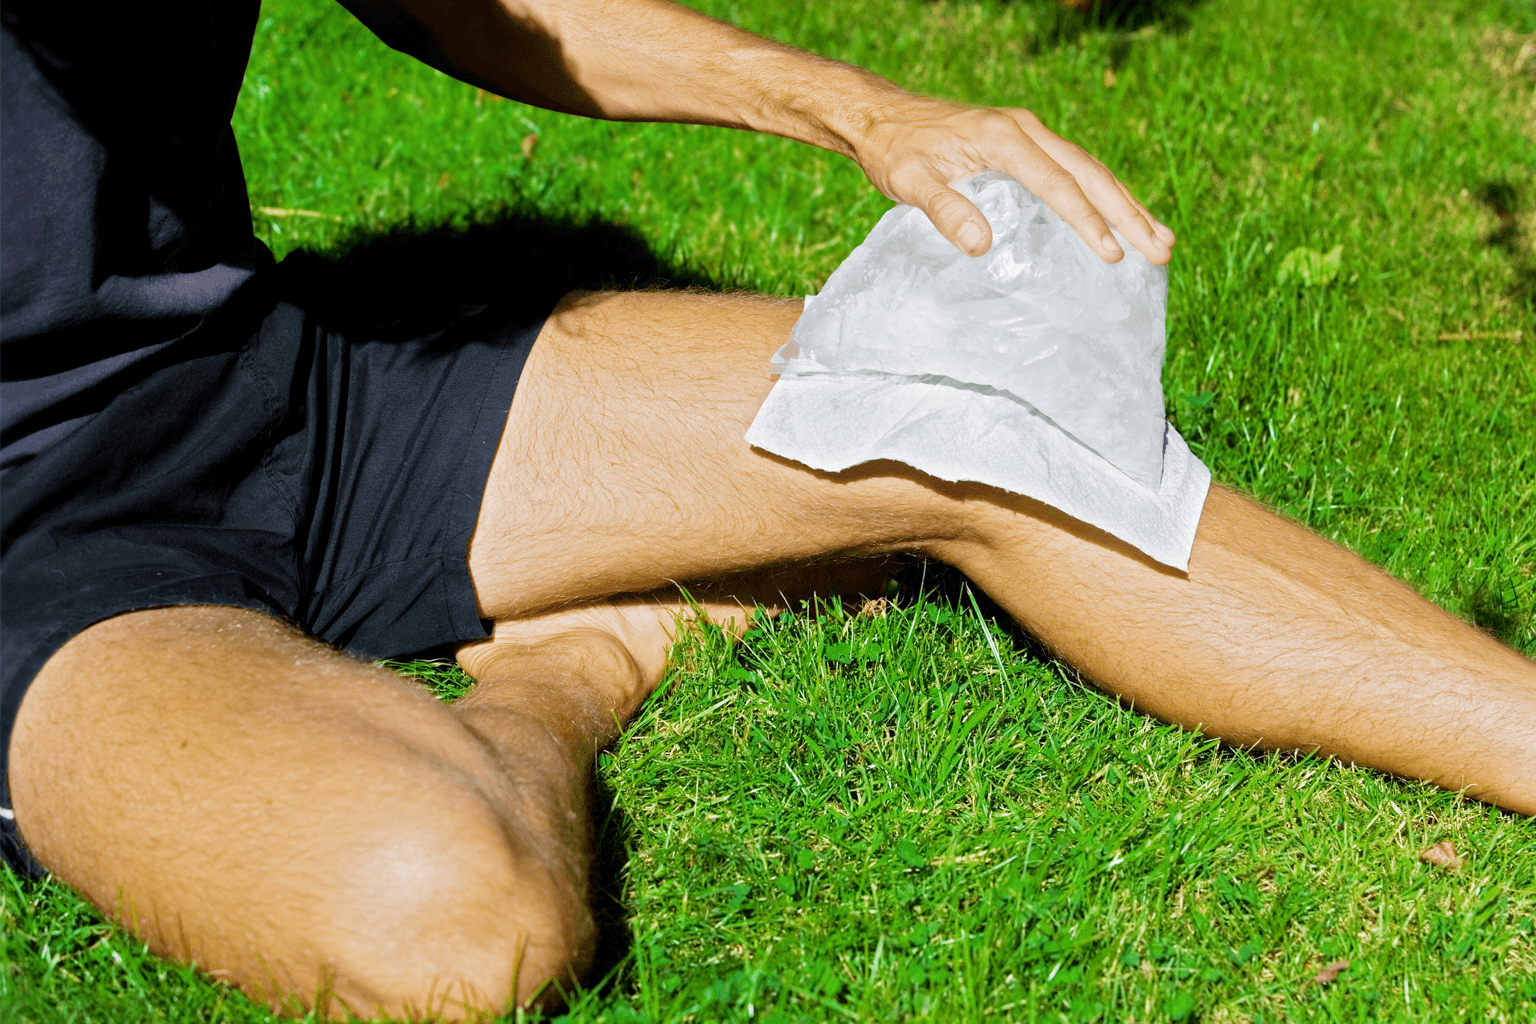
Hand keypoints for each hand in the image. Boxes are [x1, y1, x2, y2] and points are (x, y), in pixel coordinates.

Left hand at [853, 96, 1175, 263]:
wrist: (883, 117)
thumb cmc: (895, 151)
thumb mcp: (909, 181)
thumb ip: (944, 209)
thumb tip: (980, 245)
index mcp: (1003, 138)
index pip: (1057, 184)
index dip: (1087, 221)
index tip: (1112, 253)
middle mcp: (1025, 130)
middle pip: (1090, 174)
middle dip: (1129, 214)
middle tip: (1162, 251)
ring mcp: (1029, 134)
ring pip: (1090, 170)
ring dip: (1126, 206)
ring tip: (1161, 242)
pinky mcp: (1025, 144)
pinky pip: (1074, 171)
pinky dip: (1102, 196)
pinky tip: (1121, 220)